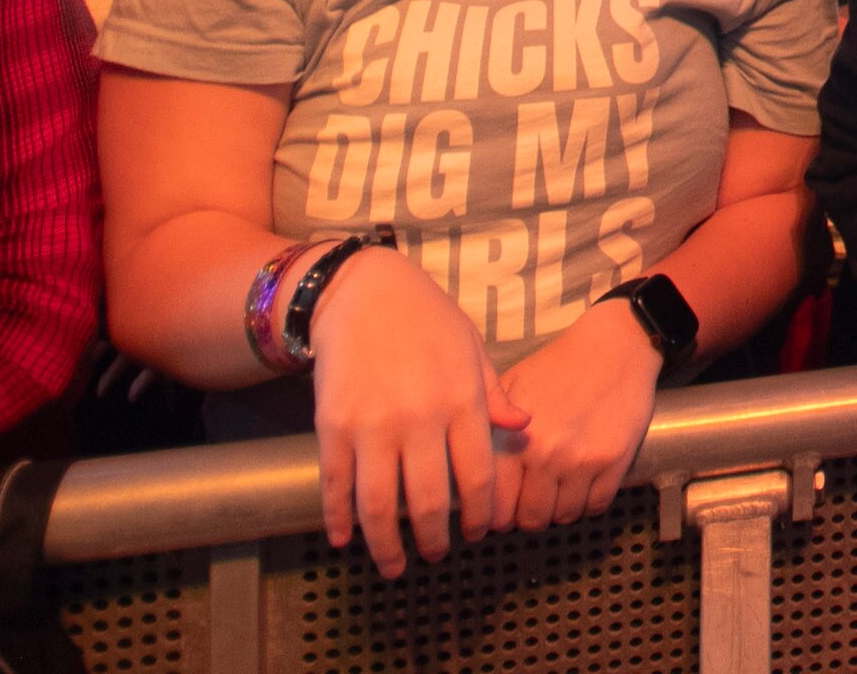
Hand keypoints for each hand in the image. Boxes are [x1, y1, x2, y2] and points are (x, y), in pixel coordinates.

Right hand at [308, 246, 531, 576]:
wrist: (362, 291)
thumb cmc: (427, 319)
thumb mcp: (471, 349)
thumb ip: (494, 394)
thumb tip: (523, 429)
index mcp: (461, 402)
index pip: (476, 478)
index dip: (477, 515)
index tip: (476, 533)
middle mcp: (419, 419)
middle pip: (427, 502)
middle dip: (434, 540)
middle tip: (437, 555)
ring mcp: (372, 425)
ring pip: (378, 505)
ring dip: (387, 546)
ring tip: (395, 565)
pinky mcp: (333, 425)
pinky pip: (336, 484)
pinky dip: (338, 518)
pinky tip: (344, 539)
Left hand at [497, 300, 664, 530]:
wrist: (615, 346)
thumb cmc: (559, 365)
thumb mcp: (512, 385)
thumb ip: (490, 426)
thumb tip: (468, 468)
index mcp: (514, 438)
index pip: (495, 505)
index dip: (492, 516)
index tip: (495, 515)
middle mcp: (546, 455)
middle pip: (529, 518)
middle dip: (526, 516)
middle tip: (528, 505)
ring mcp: (582, 461)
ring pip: (563, 516)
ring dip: (557, 511)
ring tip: (556, 493)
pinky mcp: (614, 462)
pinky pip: (595, 506)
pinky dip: (587, 503)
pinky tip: (582, 486)